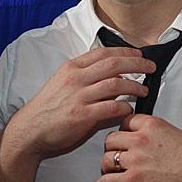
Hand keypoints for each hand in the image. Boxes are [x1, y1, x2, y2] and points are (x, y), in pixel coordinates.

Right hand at [9, 47, 154, 163]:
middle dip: (137, 63)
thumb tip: (111, 76)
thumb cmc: (47, 109)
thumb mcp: (62, 84)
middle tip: (150, 67)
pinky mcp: (83, 115)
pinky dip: (125, 106)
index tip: (138, 54)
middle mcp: (76, 78)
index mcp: (71, 68)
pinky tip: (130, 109)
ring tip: (143, 90)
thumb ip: (85, 77)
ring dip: (135, 86)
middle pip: (114, 64)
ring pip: (116, 84)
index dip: (125, 52)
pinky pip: (112, 107)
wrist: (30, 130)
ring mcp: (79, 97)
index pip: (104, 53)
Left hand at [96, 113, 181, 181]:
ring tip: (113, 172)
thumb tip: (148, 142)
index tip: (124, 139)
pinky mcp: (132, 181)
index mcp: (152, 125)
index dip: (123, 132)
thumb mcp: (175, 133)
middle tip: (117, 157)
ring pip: (105, 159)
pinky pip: (105, 181)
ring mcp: (135, 160)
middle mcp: (140, 140)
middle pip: (111, 139)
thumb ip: (156, 134)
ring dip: (107, 167)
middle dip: (113, 148)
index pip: (125, 121)